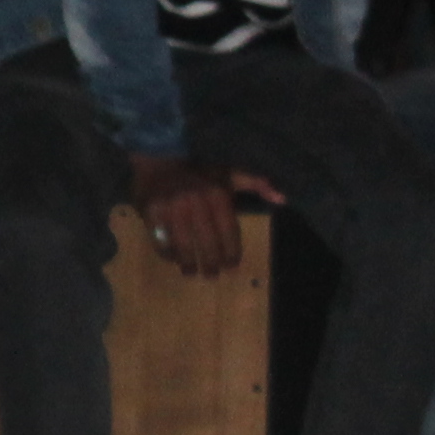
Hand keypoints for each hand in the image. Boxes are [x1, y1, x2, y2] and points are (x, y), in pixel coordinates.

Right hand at [127, 152, 255, 277]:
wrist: (159, 159)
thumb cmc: (198, 172)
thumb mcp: (229, 174)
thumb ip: (256, 184)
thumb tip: (283, 199)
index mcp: (218, 194)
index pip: (229, 231)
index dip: (232, 252)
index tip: (231, 266)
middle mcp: (196, 202)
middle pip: (207, 242)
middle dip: (211, 263)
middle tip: (212, 275)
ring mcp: (172, 207)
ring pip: (184, 244)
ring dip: (188, 263)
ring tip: (191, 272)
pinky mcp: (151, 212)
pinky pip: (161, 239)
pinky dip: (167, 252)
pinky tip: (172, 258)